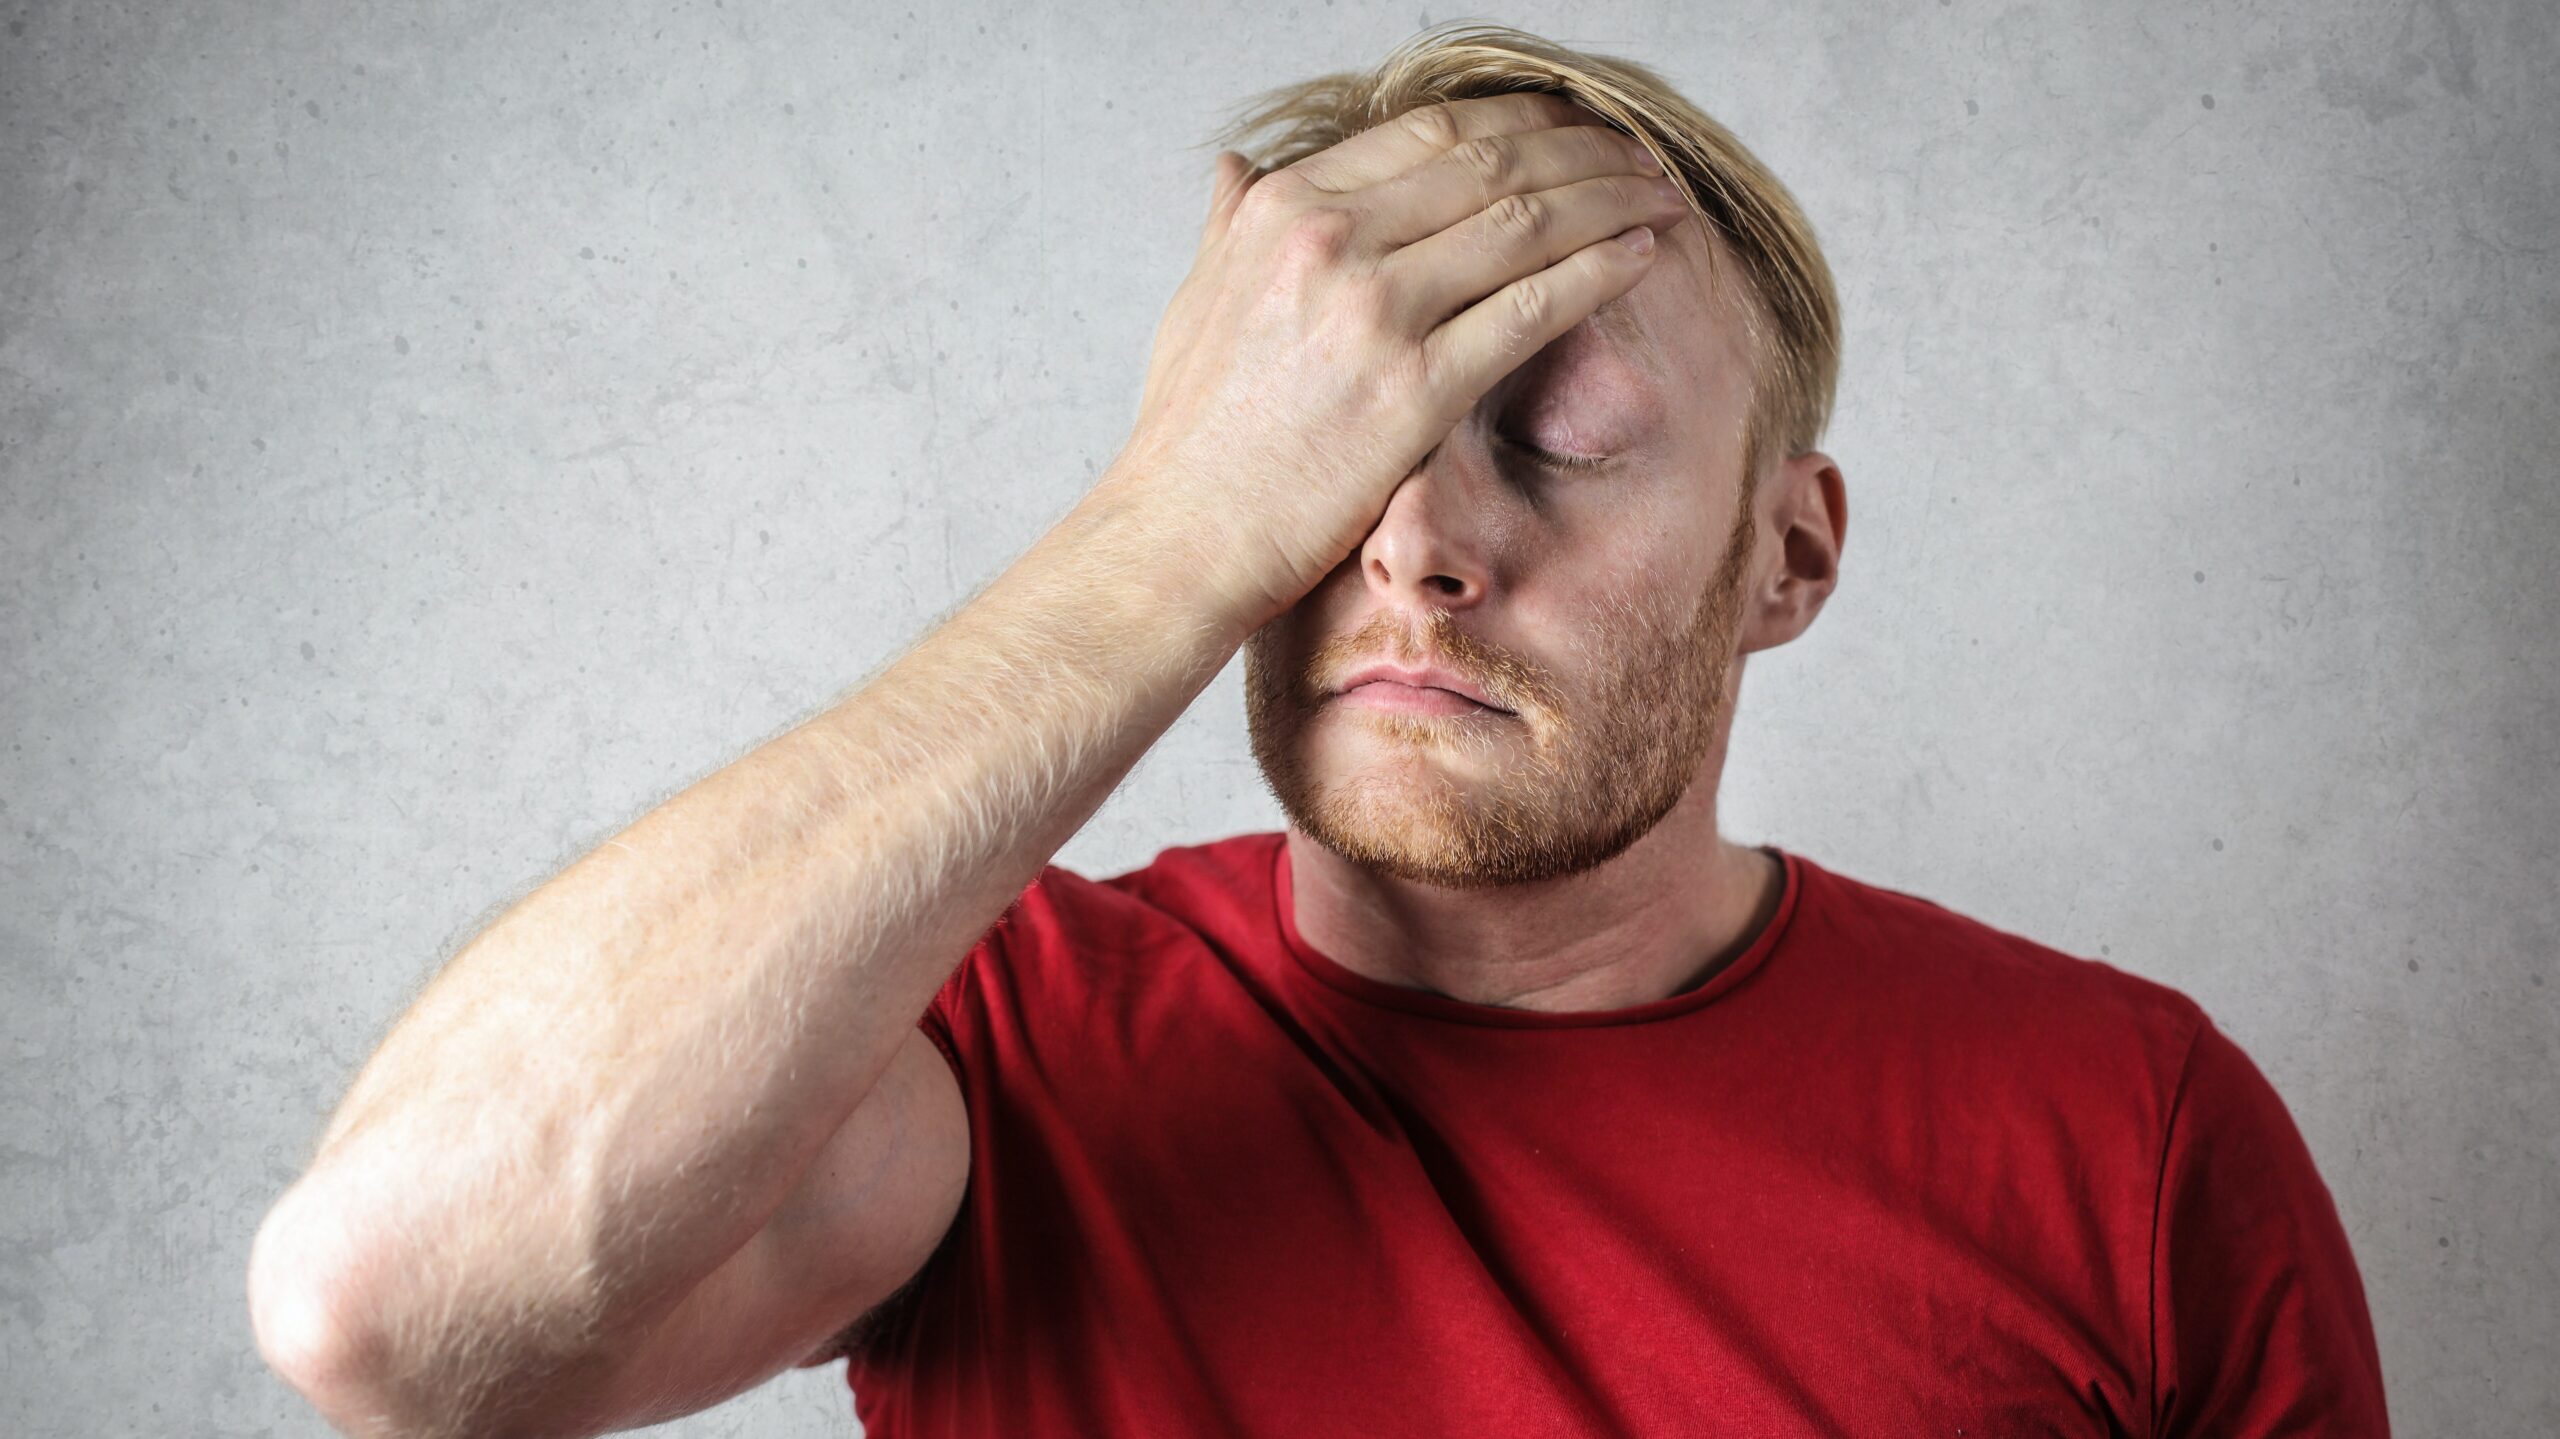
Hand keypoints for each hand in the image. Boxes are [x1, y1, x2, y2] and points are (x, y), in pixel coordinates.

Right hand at [1107, 93, 1694, 634]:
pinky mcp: (1415, 390)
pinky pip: (1534, 308)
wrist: (1179, 538)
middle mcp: (1330, 242)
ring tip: (1660, 198)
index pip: (1430, 130)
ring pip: (1527, 222)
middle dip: (1583, 149)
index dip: (1520, 119)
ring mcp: (1375, 313)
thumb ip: (1230, 224)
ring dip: (1611, 199)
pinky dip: (1600, 271)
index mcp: (1284, 208)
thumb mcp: (1195, 299)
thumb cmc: (1190, 433)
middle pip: (1492, 161)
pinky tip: (1642, 257)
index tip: (1570, 127)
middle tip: (1638, 155)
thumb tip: (1239, 167)